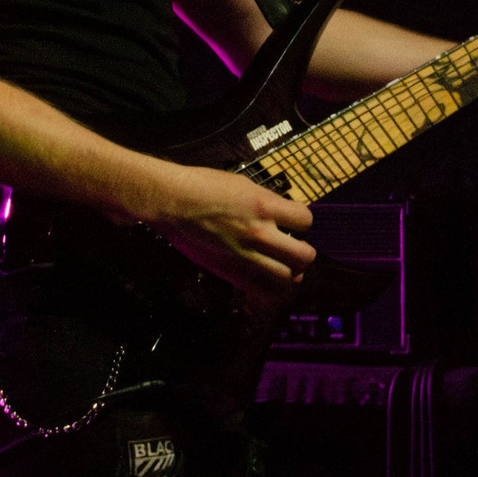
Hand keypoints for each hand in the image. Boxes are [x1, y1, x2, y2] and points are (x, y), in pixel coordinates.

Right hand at [143, 163, 318, 306]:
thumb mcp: (242, 184)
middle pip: (304, 255)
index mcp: (263, 206)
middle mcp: (259, 232)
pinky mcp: (230, 271)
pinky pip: (262, 292)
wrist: (172, 201)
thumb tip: (283, 214)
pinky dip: (271, 290)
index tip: (293, 222)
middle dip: (304, 252)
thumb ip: (267, 201)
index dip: (302, 221)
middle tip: (294, 248)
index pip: (306, 220)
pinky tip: (268, 280)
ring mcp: (245, 255)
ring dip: (290, 273)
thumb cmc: (202, 186)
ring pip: (288, 278)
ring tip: (283, 266)